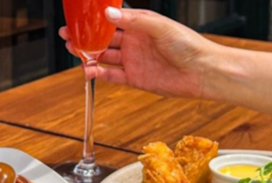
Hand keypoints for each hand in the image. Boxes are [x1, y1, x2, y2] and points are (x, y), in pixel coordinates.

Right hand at [59, 8, 217, 98]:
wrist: (203, 72)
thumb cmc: (188, 45)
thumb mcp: (159, 27)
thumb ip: (133, 21)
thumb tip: (109, 13)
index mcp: (140, 25)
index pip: (112, 20)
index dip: (94, 20)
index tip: (78, 19)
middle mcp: (135, 42)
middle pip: (104, 39)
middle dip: (85, 38)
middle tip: (68, 36)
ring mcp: (134, 61)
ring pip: (105, 57)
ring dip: (89, 55)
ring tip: (74, 53)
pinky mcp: (136, 79)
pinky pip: (112, 76)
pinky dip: (99, 74)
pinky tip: (88, 70)